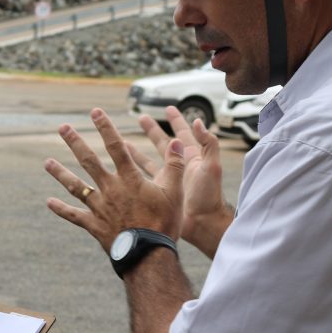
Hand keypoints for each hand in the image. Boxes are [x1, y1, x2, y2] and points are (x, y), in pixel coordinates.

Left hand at [44, 108, 185, 250]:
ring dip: (60, 173)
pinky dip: (61, 209)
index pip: (116, 147)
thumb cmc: (164, 223)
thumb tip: (176, 142)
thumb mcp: (174, 193)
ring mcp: (99, 207)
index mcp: (129, 179)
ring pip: (76, 186)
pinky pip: (74, 216)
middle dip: (75, 142)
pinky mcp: (94, 225)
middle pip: (89, 161)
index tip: (95, 112)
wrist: (148, 255)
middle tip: (62, 128)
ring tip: (47, 162)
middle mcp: (110, 189)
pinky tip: (49, 202)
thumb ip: (174, 165)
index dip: (105, 128)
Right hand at [128, 106, 232, 258]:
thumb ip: (208, 144)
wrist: (202, 224)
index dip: (177, 120)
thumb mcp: (212, 167)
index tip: (168, 108)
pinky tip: (119, 167)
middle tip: (141, 117)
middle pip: (164, 143)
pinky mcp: (159, 192)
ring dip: (137, 150)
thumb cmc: (209, 196)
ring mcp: (168, 180)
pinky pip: (142, 178)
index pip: (183, 134)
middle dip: (153, 130)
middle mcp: (178, 167)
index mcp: (192, 158)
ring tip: (123, 141)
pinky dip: (131, 171)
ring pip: (149, 160)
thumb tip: (198, 122)